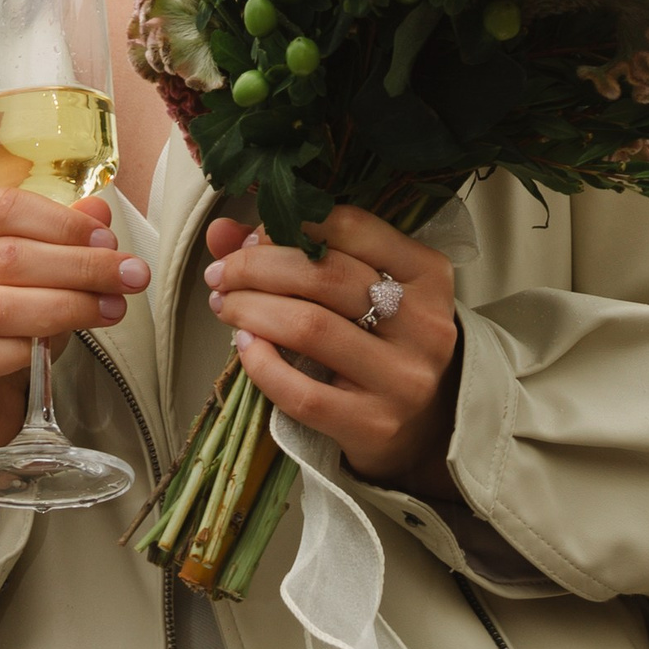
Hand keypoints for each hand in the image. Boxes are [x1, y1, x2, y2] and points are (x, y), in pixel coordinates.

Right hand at [0, 188, 149, 463]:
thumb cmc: (10, 323)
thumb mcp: (42, 272)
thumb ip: (65, 237)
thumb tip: (100, 209)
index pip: (3, 208)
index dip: (63, 223)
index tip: (109, 242)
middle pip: (6, 256)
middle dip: (78, 266)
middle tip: (128, 277)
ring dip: (65, 306)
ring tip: (111, 309)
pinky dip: (25, 350)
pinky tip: (55, 350)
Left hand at [203, 204, 460, 496]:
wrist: (423, 423)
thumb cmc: (383, 339)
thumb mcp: (361, 286)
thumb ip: (299, 249)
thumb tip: (221, 231)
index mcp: (427, 273)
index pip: (352, 227)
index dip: (291, 223)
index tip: (252, 237)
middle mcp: (424, 323)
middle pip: (325, 276)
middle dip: (257, 267)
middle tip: (222, 273)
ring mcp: (402, 378)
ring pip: (310, 328)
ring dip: (251, 309)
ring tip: (225, 304)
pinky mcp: (374, 425)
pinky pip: (302, 392)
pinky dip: (261, 364)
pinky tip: (244, 345)